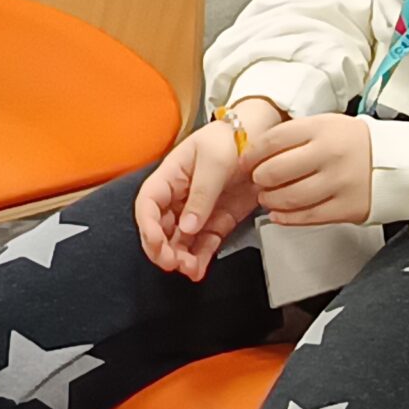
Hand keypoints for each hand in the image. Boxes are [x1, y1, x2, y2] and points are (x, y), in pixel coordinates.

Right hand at [134, 121, 261, 280]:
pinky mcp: (216, 222)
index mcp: (170, 176)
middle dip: (162, 249)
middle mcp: (179, 196)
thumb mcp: (215, 161)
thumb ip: (202, 194)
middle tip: (172, 262)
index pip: (148, 203)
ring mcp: (197, 211)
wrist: (261, 140)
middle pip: (160, 228)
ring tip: (189, 268)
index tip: (155, 242)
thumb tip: (188, 226)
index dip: (147, 225)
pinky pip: (203, 244)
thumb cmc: (230, 138)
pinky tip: (198, 270)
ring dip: (180, 258)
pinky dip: (200, 259)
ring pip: (180, 241)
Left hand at [251, 113, 374, 228]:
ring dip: (271, 200)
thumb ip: (295, 135)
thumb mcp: (326, 125)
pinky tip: (280, 214)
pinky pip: (308, 217)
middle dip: (260, 178)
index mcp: (322, 128)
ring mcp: (339, 182)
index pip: (274, 139)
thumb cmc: (353, 143)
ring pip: (290, 197)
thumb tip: (257, 153)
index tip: (245, 161)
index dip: (253, 153)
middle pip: (277, 170)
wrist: (393, 163)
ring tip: (268, 198)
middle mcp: (330, 154)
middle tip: (258, 180)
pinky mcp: (346, 207)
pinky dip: (287, 218)